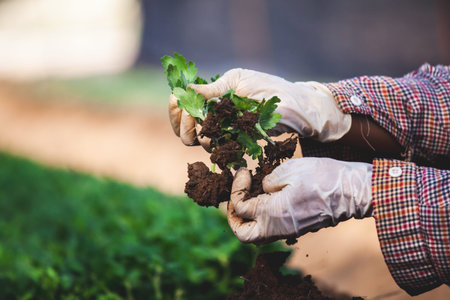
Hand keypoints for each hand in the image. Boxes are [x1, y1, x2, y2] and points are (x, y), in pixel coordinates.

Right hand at [168, 68, 350, 147]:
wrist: (296, 106)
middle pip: (185, 127)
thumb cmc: (268, 87)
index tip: (181, 110)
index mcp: (211, 94)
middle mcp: (213, 114)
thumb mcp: (239, 81)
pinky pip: (220, 151)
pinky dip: (219, 150)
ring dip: (205, 140)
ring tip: (217, 135)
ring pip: (201, 141)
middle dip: (185, 129)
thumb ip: (213, 89)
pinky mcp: (236, 144)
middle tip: (198, 127)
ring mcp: (224, 130)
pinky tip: (227, 147)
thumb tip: (186, 90)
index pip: (181, 103)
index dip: (176, 110)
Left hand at [227, 157, 372, 243]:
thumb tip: (263, 188)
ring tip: (251, 193)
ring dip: (249, 217)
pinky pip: (273, 229)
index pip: (239, 208)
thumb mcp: (289, 170)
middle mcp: (277, 229)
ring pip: (258, 235)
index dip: (236, 188)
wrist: (354, 192)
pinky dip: (263, 216)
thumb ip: (268, 181)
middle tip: (237, 196)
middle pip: (244, 234)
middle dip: (235, 216)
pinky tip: (268, 196)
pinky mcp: (298, 228)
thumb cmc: (323, 178)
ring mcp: (289, 231)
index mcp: (271, 214)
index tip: (244, 171)